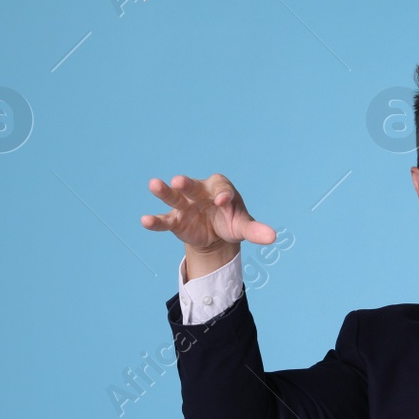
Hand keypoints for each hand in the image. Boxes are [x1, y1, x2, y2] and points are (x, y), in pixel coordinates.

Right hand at [140, 174, 275, 275]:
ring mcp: (185, 205)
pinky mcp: (175, 221)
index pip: (221, 188)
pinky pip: (164, 220)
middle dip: (187, 184)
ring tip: (153, 184)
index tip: (223, 201)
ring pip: (174, 196)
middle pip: (192, 186)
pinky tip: (145, 220)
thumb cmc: (231, 223)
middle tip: (180, 181)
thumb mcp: (243, 227)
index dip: (223, 195)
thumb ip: (255, 230)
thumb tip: (273, 238)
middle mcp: (199, 192)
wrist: (216, 236)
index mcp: (220, 187)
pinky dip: (155, 221)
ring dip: (164, 191)